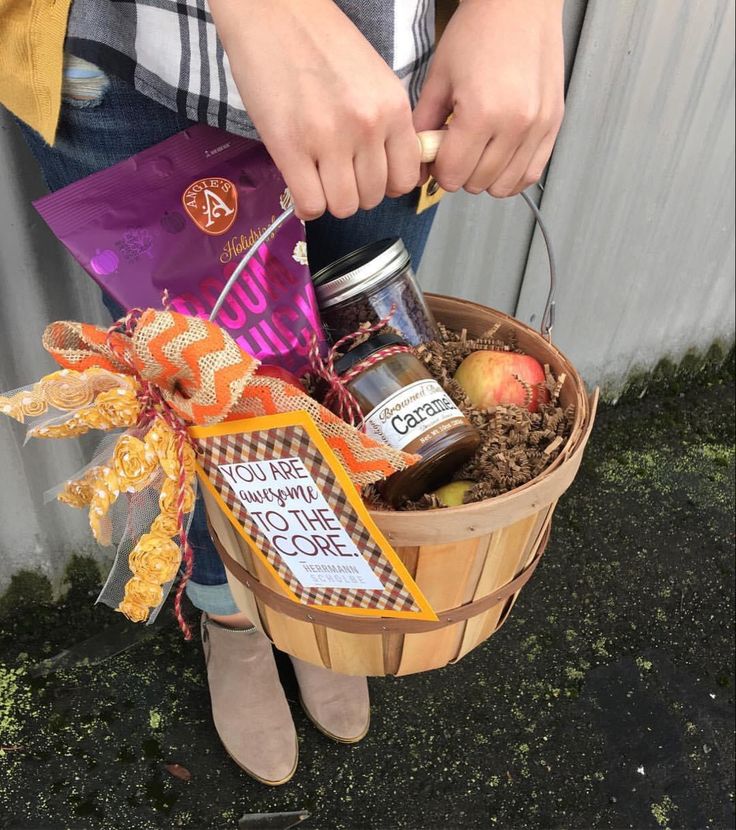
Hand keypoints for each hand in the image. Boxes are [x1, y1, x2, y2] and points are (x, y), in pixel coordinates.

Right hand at [210, 0, 420, 219]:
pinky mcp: (290, 147)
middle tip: (337, 173)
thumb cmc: (321, 42)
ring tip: (318, 177)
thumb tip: (384, 172)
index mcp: (392, 108)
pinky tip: (300, 184)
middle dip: (355, 192)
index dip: (386, 185)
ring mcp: (329, 139)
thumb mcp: (373, 78)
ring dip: (330, 200)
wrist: (274, 10)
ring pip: (343, 206)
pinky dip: (306, 204)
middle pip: (372, 198)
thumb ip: (385, 122)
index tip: (368, 176)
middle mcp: (367, 127)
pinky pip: (310, 204)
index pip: (405, 178)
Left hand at [413, 0, 564, 196]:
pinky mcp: (553, 124)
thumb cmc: (478, 32)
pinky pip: (531, 173)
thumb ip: (423, 127)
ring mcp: (538, 126)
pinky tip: (500, 156)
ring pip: (504, 186)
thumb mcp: (438, 79)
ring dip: (486, 177)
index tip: (438, 154)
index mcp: (481, 113)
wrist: (519, 3)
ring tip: (479, 151)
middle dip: (461, 173)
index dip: (439, 169)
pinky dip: (512, 173)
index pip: (453, 175)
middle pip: (477, 183)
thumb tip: (417, 164)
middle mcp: (515, 124)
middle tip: (457, 148)